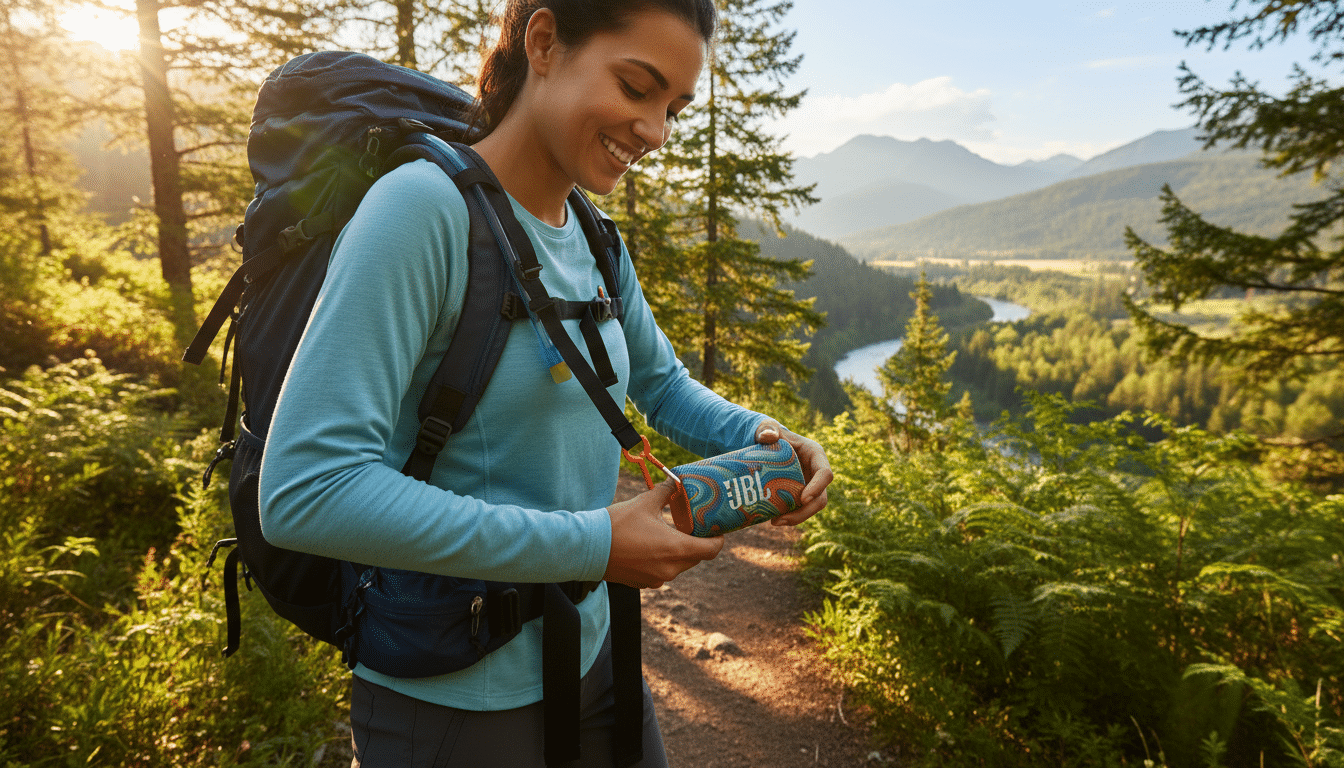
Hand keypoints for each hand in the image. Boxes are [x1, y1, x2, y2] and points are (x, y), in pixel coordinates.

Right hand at [604, 479, 723, 587]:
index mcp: (676, 549)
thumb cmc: (617, 524)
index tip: (716, 529)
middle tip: (693, 526)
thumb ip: (666, 491)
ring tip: (670, 533)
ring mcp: (656, 579)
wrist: (586, 548)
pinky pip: (662, 571)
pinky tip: (651, 545)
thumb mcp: (645, 502)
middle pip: (696, 558)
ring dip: (678, 551)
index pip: (711, 550)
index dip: (718, 539)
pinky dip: (662, 559)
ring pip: (678, 565)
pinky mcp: (642, 583)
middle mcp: (670, 569)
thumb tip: (676, 481)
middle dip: (696, 543)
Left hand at [755, 419, 831, 525]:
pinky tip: (772, 519)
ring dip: (796, 518)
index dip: (817, 487)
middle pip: (820, 498)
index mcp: (815, 455)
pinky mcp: (799, 495)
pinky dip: (788, 517)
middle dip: (805, 511)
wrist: (766, 445)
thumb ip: (767, 429)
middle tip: (782, 519)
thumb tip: (768, 436)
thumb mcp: (767, 428)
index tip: (802, 499)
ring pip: (811, 508)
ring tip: (775, 522)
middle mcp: (816, 473)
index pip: (825, 474)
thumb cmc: (770, 434)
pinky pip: (799, 510)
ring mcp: (809, 485)